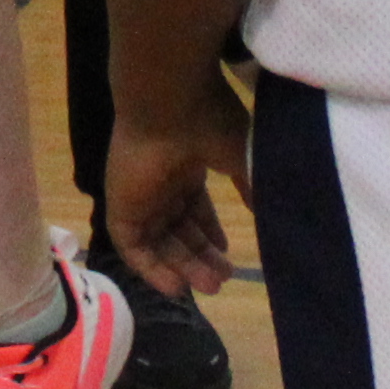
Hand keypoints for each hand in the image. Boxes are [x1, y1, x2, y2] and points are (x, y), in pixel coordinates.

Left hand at [100, 69, 255, 290]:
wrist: (172, 101)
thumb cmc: (211, 122)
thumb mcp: (243, 156)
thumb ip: (252, 187)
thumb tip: (268, 211)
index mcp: (186, 166)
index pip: (193, 209)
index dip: (209, 233)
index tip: (227, 254)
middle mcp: (160, 181)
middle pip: (177, 229)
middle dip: (200, 256)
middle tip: (222, 280)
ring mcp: (139, 193)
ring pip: (158, 241)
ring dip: (182, 267)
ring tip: (210, 286)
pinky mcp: (121, 204)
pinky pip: (132, 246)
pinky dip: (150, 269)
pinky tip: (177, 287)